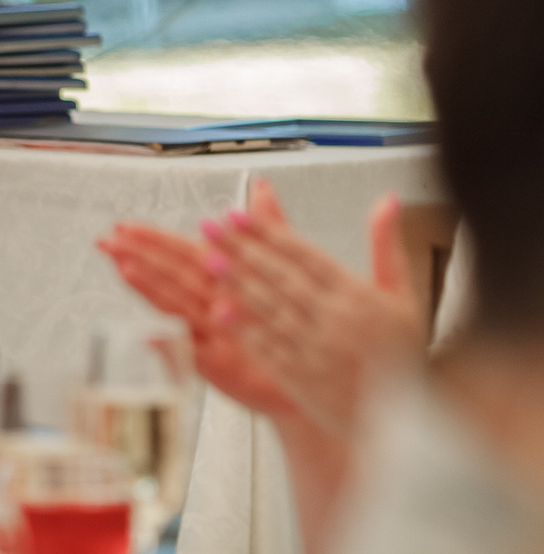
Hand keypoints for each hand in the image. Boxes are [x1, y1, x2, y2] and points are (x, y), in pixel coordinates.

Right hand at [99, 223, 302, 423]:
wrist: (316, 367)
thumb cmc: (292, 319)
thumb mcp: (284, 266)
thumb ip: (268, 229)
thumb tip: (263, 188)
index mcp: (220, 279)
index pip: (179, 252)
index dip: (152, 239)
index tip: (124, 226)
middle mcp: (208, 303)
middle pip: (167, 275)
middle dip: (136, 256)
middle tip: (107, 242)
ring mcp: (208, 333)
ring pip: (173, 306)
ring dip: (147, 288)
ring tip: (124, 269)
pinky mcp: (215, 364)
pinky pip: (190, 352)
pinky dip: (169, 344)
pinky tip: (148, 335)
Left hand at [204, 181, 420, 435]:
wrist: (410, 420)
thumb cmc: (404, 355)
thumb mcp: (405, 297)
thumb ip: (387, 246)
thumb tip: (388, 199)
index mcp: (360, 298)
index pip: (306, 256)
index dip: (269, 232)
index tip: (238, 214)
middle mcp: (338, 321)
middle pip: (281, 277)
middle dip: (242, 248)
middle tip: (209, 225)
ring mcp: (318, 351)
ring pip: (270, 310)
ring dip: (237, 283)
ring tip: (208, 259)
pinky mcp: (304, 379)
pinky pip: (269, 349)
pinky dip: (245, 330)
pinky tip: (219, 311)